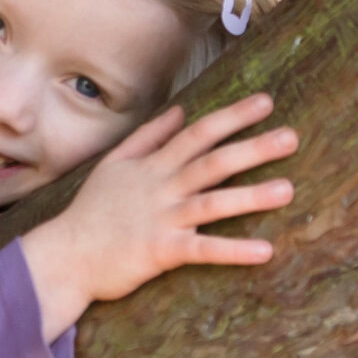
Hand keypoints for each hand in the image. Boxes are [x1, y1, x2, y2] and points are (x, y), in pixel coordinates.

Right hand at [18, 93, 296, 342]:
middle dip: (252, 148)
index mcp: (152, 166)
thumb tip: (179, 111)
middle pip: (212, 162)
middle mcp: (161, 188)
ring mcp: (161, 219)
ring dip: (251, 196)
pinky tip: (265, 250)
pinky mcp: (160, 251)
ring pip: (212, 203)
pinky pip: (202, 250)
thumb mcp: (114, 165)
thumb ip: (148, 137)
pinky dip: (233, 251)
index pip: (197, 134)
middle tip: (292, 137)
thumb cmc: (91, 212)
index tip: (265, 102)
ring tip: (288, 189)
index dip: (232, 117)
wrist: (65, 255)